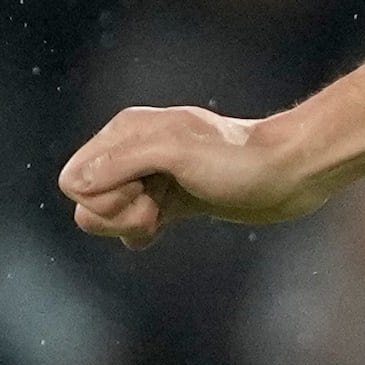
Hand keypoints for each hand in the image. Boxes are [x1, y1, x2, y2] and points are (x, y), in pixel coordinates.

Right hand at [59, 103, 330, 248]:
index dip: (101, 198)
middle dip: (116, 215)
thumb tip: (77, 184)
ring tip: (164, 217)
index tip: (144, 193)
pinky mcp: (171, 201)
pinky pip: (131, 224)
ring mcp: (151, 178)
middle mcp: (132, 152)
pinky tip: (164, 228)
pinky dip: (140, 232)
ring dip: (130, 224)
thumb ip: (124, 162)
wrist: (289, 173)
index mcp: (126, 132)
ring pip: (107, 214)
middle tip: (156, 208)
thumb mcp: (178, 153)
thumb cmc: (238, 161)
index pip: (75, 179)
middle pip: (87, 201)